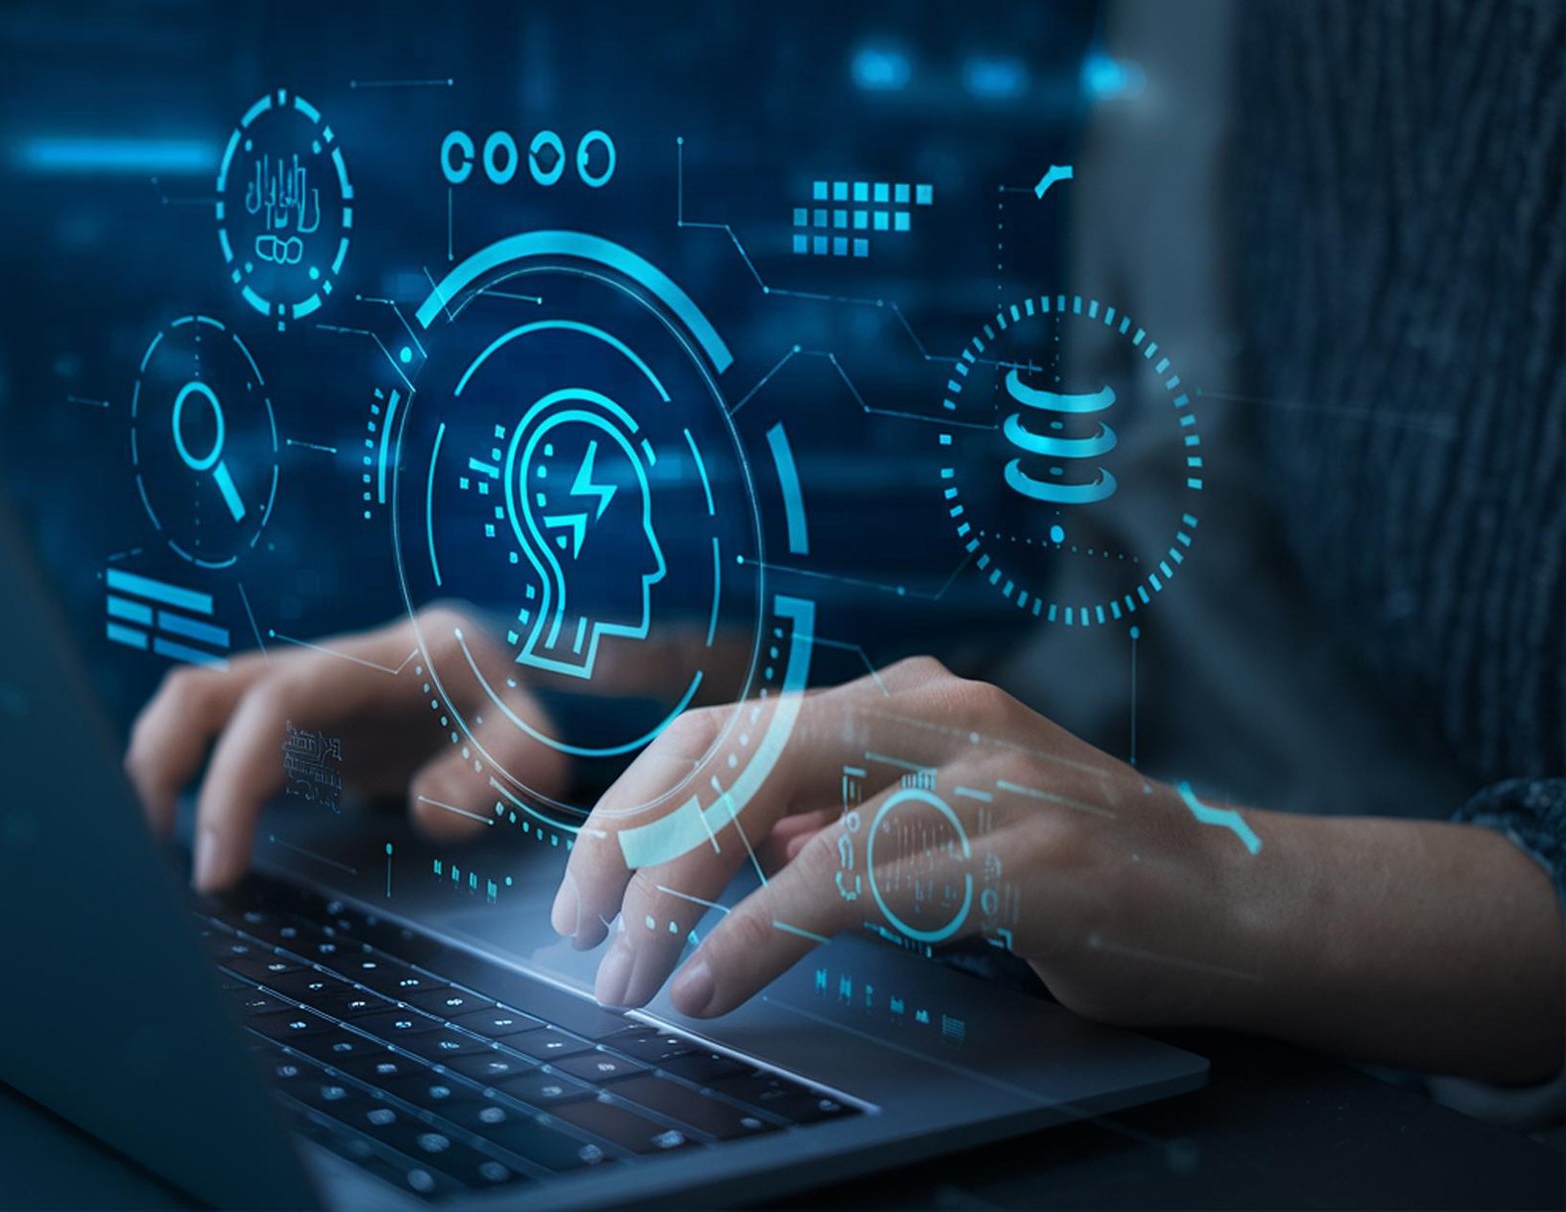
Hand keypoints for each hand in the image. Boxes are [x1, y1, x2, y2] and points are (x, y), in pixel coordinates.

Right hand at [125, 605, 566, 889]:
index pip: (273, 704)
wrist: (507, 681)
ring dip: (157, 773)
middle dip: (158, 766)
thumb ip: (497, 772)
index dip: (232, 779)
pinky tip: (191, 854)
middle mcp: (318, 672)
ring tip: (153, 862)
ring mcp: (297, 699)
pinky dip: (188, 789)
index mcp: (371, 665)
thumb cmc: (517, 712)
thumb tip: (428, 813)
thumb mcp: (536, 743)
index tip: (219, 866)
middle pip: (201, 690)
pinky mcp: (288, 732)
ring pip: (193, 710)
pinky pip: (217, 746)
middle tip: (151, 864)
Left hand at [552, 656, 1259, 1024]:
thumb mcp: (940, 828)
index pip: (729, 728)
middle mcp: (937, 713)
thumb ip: (841, 820)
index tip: (585, 885)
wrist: (1248, 902)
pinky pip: (857, 883)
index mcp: (904, 702)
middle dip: (634, 845)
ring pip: (784, 812)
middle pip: (735, 752)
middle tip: (581, 932)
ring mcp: (987, 773)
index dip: (638, 802)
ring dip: (684, 904)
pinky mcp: (1028, 847)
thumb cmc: (1081, 874)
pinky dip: (766, 935)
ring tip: (635, 980)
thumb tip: (731, 842)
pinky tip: (718, 984)